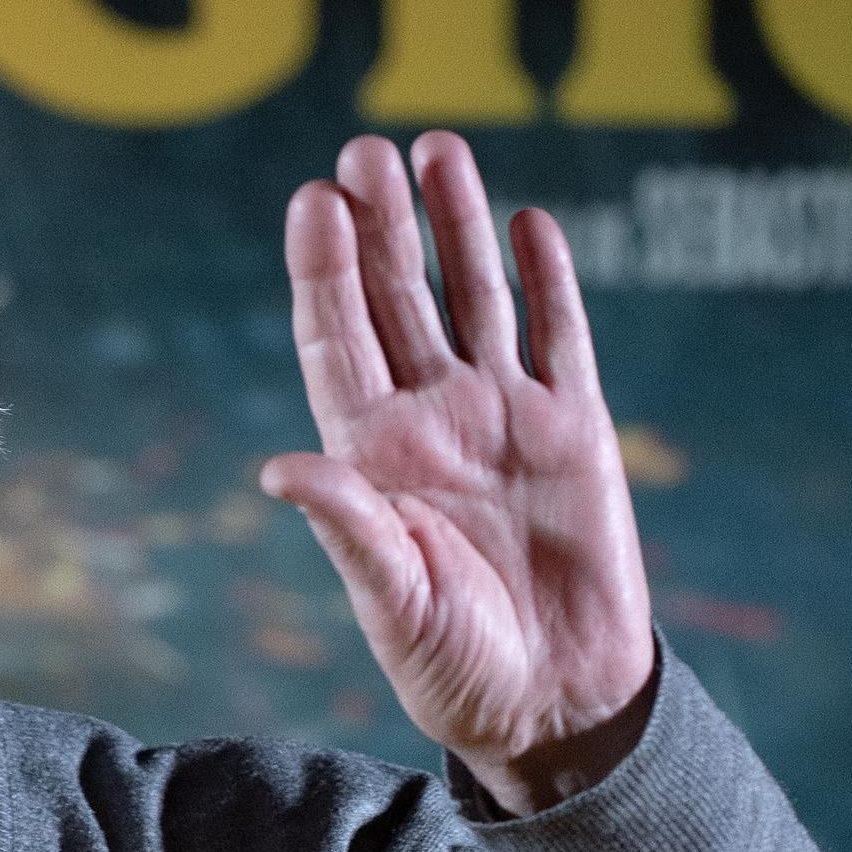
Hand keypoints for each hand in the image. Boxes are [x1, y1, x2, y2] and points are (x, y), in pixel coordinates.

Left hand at [265, 132, 655, 816]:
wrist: (553, 701)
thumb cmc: (455, 664)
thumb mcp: (389, 599)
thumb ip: (346, 526)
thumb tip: (277, 469)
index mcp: (370, 456)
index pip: (335, 342)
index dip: (323, 273)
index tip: (313, 202)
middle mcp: (429, 422)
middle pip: (397, 302)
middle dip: (381, 228)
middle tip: (364, 152)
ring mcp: (502, 419)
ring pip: (475, 300)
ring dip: (456, 227)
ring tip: (436, 149)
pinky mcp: (573, 430)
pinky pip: (558, 336)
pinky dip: (547, 280)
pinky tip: (529, 221)